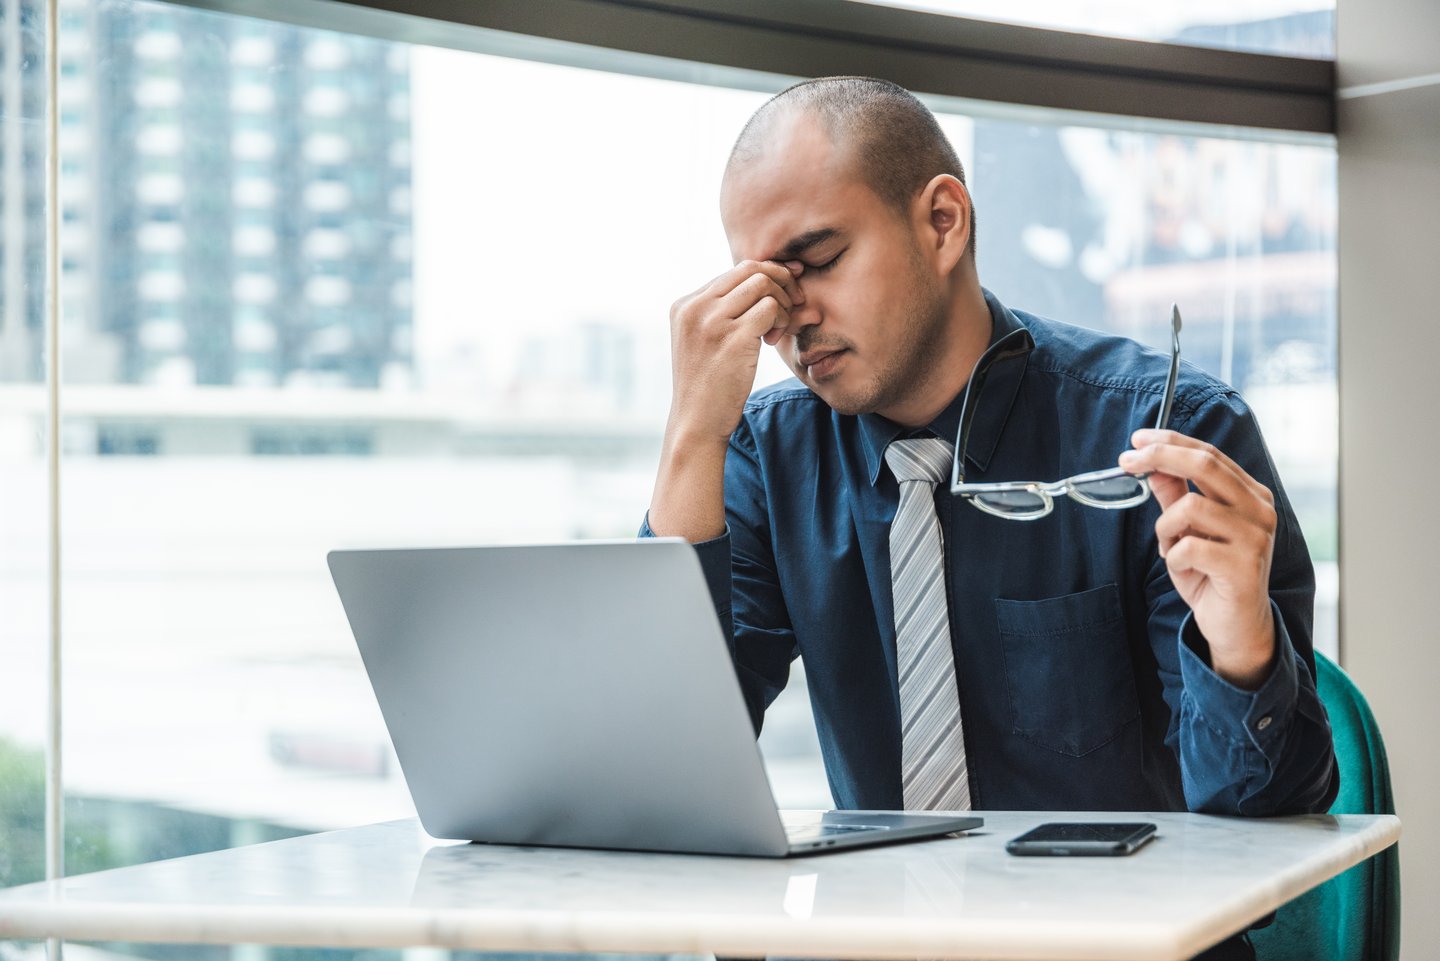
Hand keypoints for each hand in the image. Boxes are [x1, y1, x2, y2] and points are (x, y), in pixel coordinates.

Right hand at [666, 259, 804, 446]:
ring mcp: (711, 321)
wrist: (697, 423)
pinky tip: (774, 341)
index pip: (733, 271)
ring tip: (779, 330)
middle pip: (750, 269)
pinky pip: (770, 308)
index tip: (787, 290)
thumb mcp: (703, 342)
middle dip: (780, 281)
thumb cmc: (707, 386)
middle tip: (794, 303)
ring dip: (782, 303)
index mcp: (684, 305)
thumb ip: (722, 313)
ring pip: (763, 284)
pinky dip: (781, 319)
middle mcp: (694, 307)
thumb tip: (762, 282)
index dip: (767, 276)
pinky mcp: (732, 337)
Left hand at [1118, 429, 1277, 688]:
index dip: (1170, 442)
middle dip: (1160, 457)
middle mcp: (1259, 510)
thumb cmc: (1212, 575)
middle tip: (1126, 462)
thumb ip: (1174, 496)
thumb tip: (1151, 464)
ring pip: (1190, 508)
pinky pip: (1189, 548)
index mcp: (1250, 494)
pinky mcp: (1244, 566)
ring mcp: (1256, 537)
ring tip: (1171, 549)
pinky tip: (1184, 571)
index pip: (1209, 454)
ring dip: (1165, 529)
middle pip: (1205, 465)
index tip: (1136, 440)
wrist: (1236, 625)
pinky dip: (1174, 558)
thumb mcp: (1186, 531)